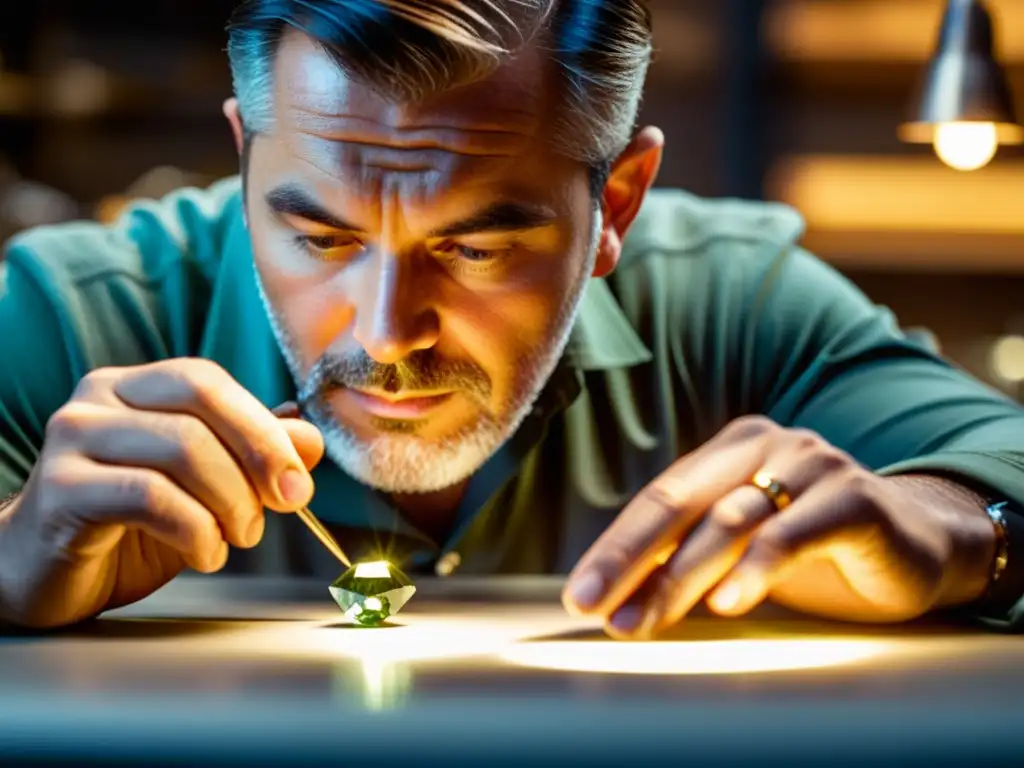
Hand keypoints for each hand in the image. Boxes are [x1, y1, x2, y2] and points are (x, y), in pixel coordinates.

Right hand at [0, 359, 322, 628]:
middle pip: (200, 405)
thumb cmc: (125, 526)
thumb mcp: (203, 488)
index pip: (209, 381)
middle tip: (284, 505)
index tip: (298, 479)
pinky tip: (206, 553)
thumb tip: (308, 438)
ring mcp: (73, 441)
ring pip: (182, 449)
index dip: (264, 427)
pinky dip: (197, 529)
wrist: (42, 574)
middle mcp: (98, 401)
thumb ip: (251, 456)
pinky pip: (151, 495)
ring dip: (231, 501)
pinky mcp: (60, 490)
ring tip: (239, 538)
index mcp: (134, 388)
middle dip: (258, 457)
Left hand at [562, 416, 994, 638]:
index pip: (659, 499)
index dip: (615, 548)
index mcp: (730, 450)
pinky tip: (729, 603)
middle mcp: (767, 445)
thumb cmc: (814, 548)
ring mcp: (813, 464)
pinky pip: (793, 533)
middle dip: (629, 558)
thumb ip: (690, 556)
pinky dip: (756, 567)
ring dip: (680, 576)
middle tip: (594, 605)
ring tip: (643, 619)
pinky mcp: (856, 498)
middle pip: (681, 503)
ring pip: (729, 520)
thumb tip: (615, 599)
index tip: (580, 596)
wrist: (917, 546)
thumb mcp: (742, 548)